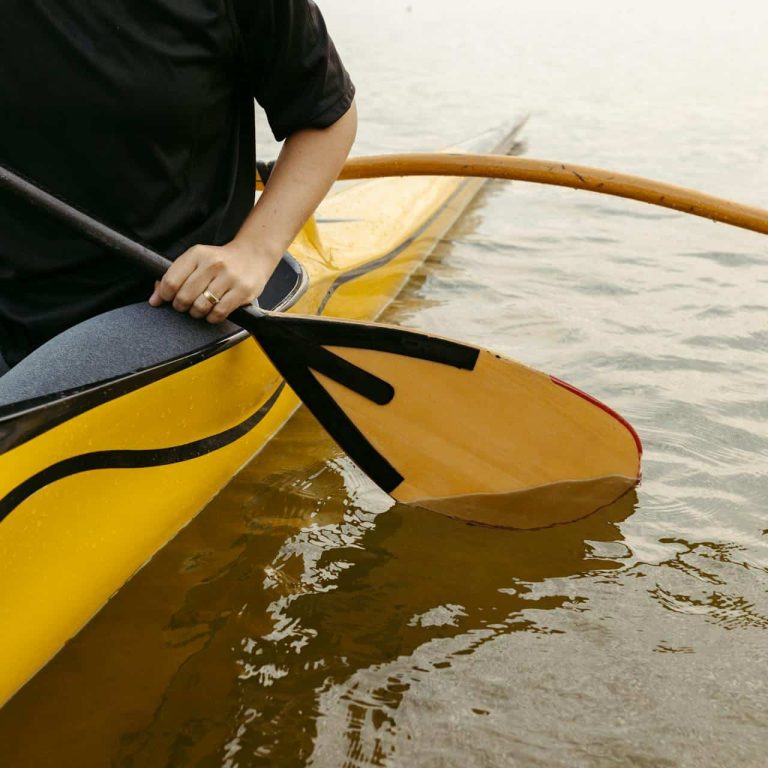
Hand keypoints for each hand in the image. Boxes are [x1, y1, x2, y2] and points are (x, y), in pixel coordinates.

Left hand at [148, 241, 278, 322]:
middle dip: (181, 306)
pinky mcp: (242, 291)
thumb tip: (154, 300)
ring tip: (200, 308)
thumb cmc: (220, 261)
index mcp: (197, 254)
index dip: (166, 295)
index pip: (171, 281)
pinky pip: (218, 313)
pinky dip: (211, 317)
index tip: (170, 298)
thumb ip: (173, 277)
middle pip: (184, 297)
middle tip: (186, 305)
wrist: (253, 255)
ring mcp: (229, 278)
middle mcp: (213, 264)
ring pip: (200, 307)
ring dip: (196, 313)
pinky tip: (212, 312)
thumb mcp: (196, 261)